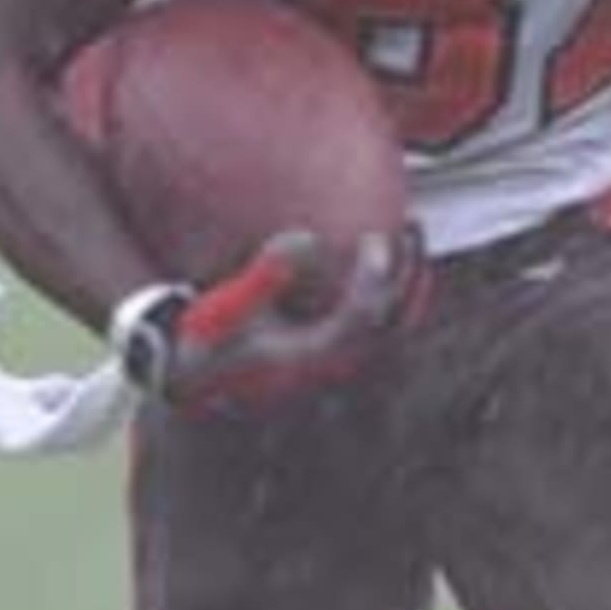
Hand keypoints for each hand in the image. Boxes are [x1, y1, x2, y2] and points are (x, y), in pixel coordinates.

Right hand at [115, 228, 422, 411]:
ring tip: (411, 233)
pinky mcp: (342, 358)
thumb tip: (307, 241)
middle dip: (407, 273)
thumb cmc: (210, 343)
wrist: (199, 384)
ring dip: (410, 281)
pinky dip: (398, 294)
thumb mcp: (226, 310)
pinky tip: (391, 261)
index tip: (373, 237)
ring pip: (398, 327)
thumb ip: (263, 277)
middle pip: (395, 323)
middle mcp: (337, 366)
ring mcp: (344, 366)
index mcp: (313, 358)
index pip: (362, 317)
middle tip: (411, 225)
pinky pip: (387, 327)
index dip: (374, 276)